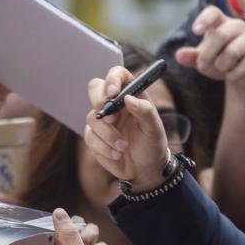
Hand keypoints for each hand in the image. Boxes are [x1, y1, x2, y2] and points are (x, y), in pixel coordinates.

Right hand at [84, 67, 168, 191]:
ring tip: (123, 147)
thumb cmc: (152, 144)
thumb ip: (145, 111)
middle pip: (95, 87)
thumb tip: (128, 98)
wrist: (145, 169)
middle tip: (112, 119)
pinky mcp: (94, 136)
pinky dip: (104, 147)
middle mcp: (114, 103)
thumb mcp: (154, 129)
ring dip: (108, 135)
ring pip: (92, 117)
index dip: (113, 78)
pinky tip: (117, 154)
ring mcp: (102, 119)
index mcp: (131, 95)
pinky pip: (90, 137)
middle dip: (99, 101)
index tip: (114, 93)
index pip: (118, 75)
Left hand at [175, 6, 244, 89]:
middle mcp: (237, 27)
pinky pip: (244, 66)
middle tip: (202, 65)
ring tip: (221, 68)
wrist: (242, 75)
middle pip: (221, 35)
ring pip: (233, 52)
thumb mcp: (203, 60)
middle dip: (208, 54)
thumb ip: (191, 57)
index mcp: (221, 23)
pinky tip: (233, 74)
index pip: (213, 13)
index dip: (204, 19)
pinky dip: (233, 75)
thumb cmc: (220, 61)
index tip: (195, 31)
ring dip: (221, 65)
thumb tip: (179, 56)